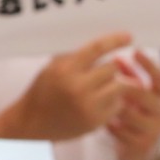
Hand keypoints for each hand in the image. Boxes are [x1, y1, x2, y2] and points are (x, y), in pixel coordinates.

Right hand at [6, 32, 132, 140]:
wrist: (31, 123)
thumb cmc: (42, 92)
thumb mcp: (51, 68)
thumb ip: (73, 58)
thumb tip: (101, 45)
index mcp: (65, 70)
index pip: (96, 48)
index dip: (115, 41)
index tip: (128, 37)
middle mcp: (77, 87)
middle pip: (112, 67)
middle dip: (110, 67)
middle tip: (104, 70)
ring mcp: (88, 105)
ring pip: (119, 86)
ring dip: (114, 83)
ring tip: (104, 85)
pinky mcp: (95, 121)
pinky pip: (118, 104)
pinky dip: (113, 100)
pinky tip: (101, 100)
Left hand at [107, 50, 159, 159]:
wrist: (140, 151)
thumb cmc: (135, 115)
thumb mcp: (136, 95)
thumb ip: (129, 78)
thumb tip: (116, 57)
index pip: (159, 78)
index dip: (148, 64)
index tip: (135, 51)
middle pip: (142, 93)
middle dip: (122, 86)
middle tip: (106, 81)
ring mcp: (153, 129)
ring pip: (127, 112)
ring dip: (111, 106)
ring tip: (100, 103)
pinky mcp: (140, 144)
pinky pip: (118, 129)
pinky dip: (108, 123)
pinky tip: (101, 121)